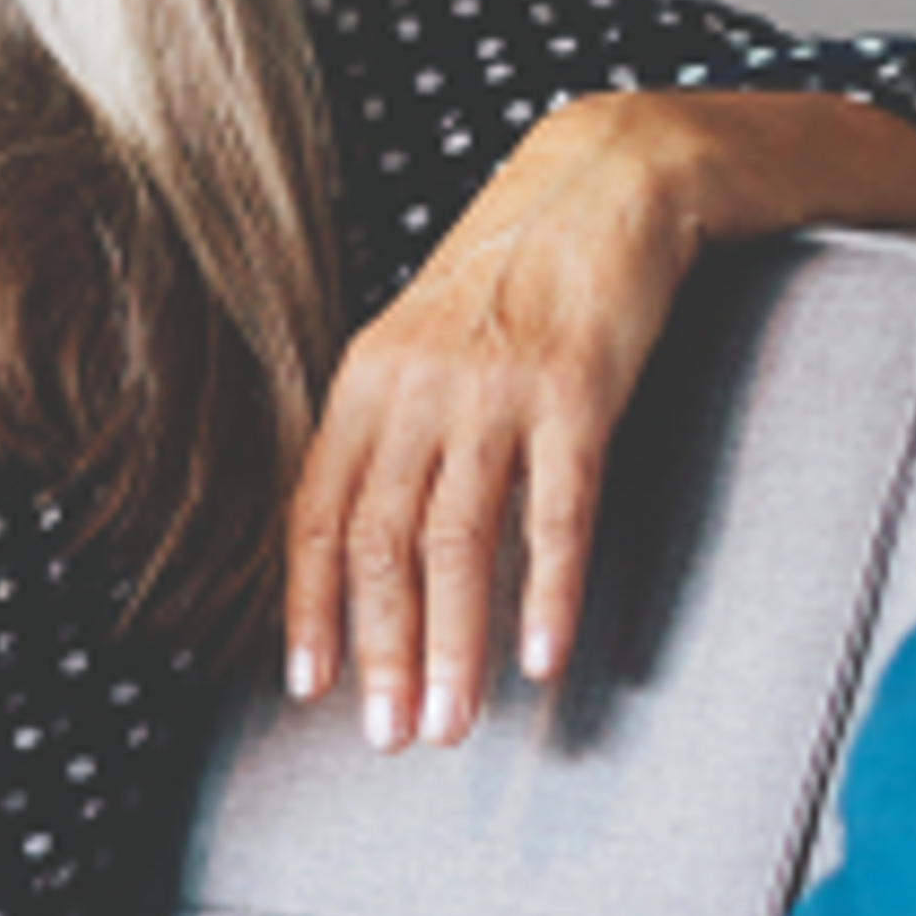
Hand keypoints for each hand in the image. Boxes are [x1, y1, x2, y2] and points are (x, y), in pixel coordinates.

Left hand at [282, 88, 915, 747]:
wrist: (607, 177)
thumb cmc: (513, 272)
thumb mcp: (421, 342)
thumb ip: (390, 429)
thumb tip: (363, 535)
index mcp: (365, 383)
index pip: (316, 516)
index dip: (309, 608)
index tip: (309, 688)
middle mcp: (415, 389)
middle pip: (379, 543)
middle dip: (380, 652)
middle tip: (390, 737)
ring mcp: (494, 390)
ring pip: (455, 540)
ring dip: (452, 645)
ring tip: (453, 723)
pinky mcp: (577, 390)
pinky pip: (556, 510)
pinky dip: (545, 590)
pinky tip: (542, 658)